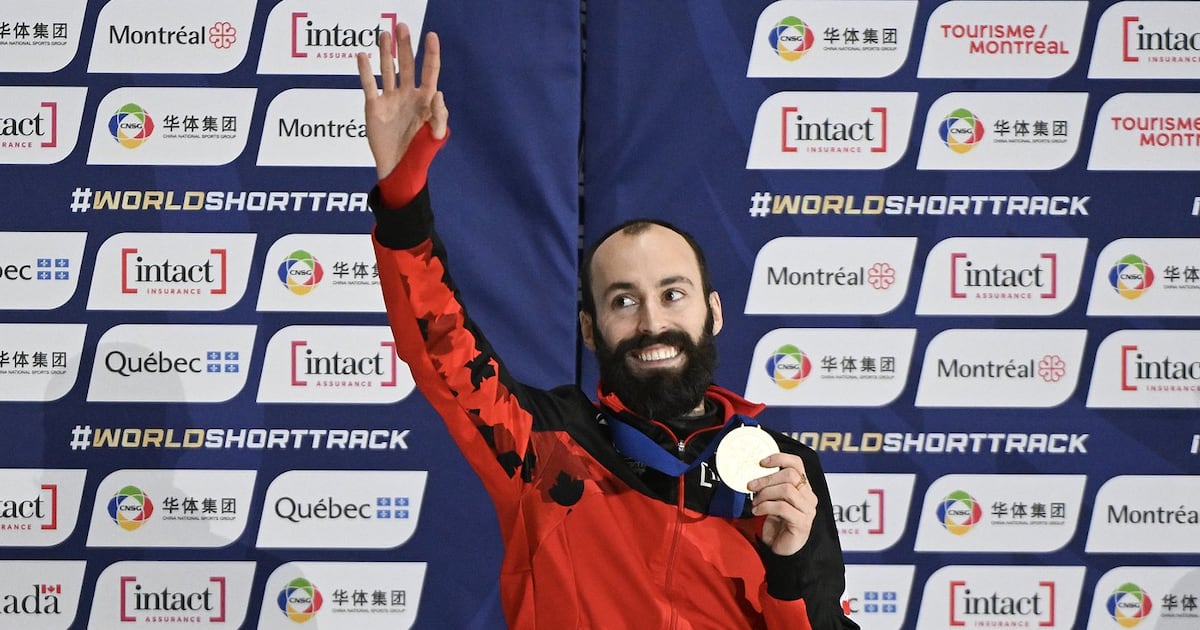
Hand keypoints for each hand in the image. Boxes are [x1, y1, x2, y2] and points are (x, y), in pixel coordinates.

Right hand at [356, 23, 447, 179]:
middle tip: (402, 26)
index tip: (432, 35)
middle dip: (405, 45)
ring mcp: (390, 99)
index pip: (430, 71)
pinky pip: (368, 84)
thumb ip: (439, 117)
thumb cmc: (421, 155)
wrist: (398, 169)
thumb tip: (438, 93)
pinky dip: (365, 70)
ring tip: (384, 34)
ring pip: (388, 69)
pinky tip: (362, 55)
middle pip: (407, 64)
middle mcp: (408, 95)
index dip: (431, 53)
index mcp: (425, 100)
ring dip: (386, 52)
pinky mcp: (374, 106)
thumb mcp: (435, 138)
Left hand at [747, 452, 816, 555]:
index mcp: (803, 486)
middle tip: (751, 485)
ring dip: (765, 494)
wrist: (781, 548)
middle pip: (790, 475)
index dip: (779, 458)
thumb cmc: (777, 522)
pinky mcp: (802, 522)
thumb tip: (753, 472)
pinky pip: (782, 507)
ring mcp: (808, 509)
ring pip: (786, 489)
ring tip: (755, 502)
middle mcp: (809, 496)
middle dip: (766, 478)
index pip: (797, 463)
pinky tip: (756, 511)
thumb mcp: (773, 499)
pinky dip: (765, 507)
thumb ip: (770, 486)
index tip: (761, 462)